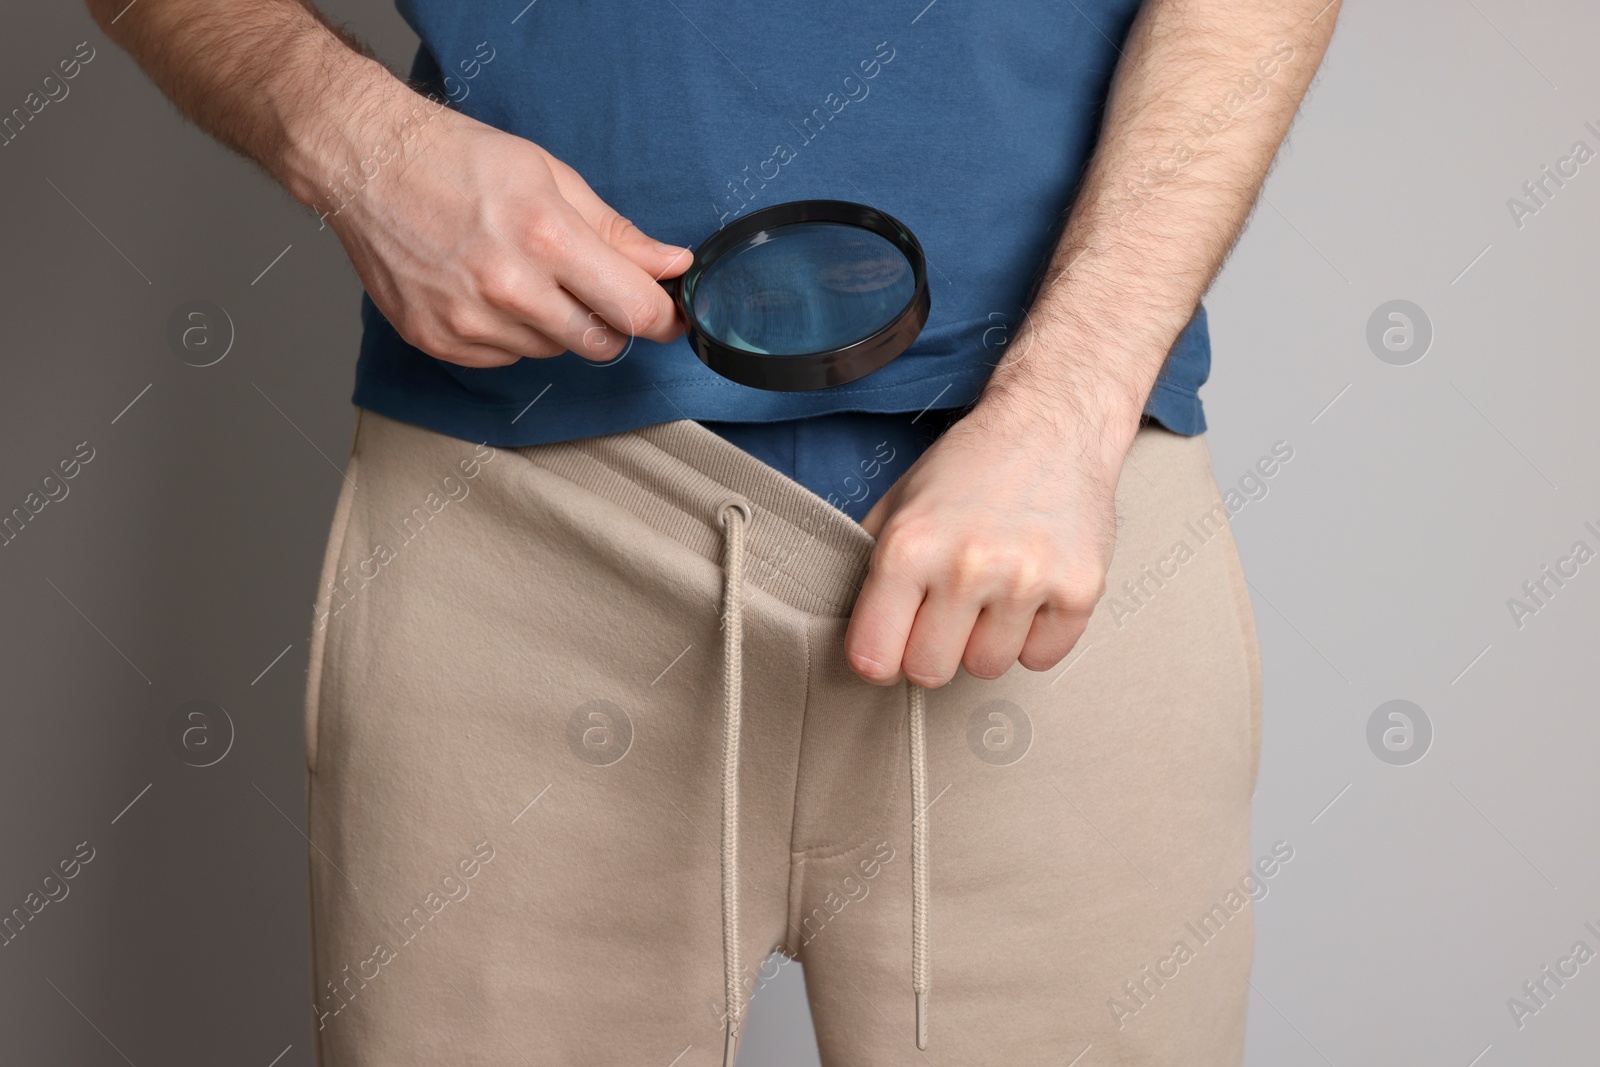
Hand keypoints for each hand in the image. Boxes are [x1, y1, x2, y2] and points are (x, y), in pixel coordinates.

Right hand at [319, 102, 689, 367]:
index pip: (635, 310)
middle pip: (600, 344)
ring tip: (520, 271)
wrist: (366, 164)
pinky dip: (510, 332)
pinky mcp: (439, 340)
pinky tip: (486, 288)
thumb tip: (672, 266)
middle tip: (587, 284)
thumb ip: (617, 233)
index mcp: (546, 238)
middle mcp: (509, 288)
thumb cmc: (457, 159)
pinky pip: (505, 357)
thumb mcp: (551, 178)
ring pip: (552, 351)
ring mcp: (469, 321)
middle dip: (609, 320)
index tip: (671, 315)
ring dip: (554, 322)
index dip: (664, 317)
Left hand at [845, 388, 1130, 686]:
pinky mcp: (1079, 590)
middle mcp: (967, 566)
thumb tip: (852, 631)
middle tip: (944, 612)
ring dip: (985, 640)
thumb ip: (868, 567)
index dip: (878, 654)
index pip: (873, 657)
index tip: (889, 643)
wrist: (1050, 424)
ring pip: (987, 668)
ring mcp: (1027, 581)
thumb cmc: (970, 467)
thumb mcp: (897, 504)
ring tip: (991, 591)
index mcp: (910, 546)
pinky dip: (1033, 636)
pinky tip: (1028, 593)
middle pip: (930, 671)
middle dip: (932, 649)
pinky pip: (1041, 658)